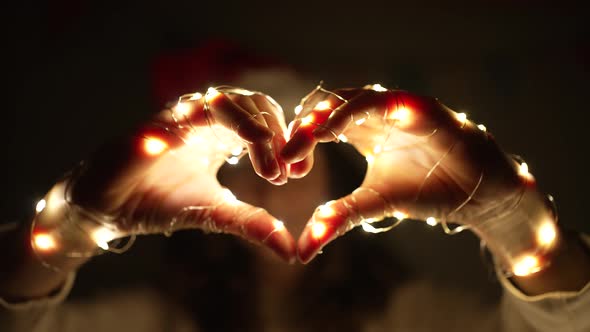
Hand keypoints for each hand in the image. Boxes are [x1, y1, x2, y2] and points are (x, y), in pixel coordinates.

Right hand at [60, 87, 295, 261]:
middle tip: (285, 172)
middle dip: (278, 135)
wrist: (109, 207)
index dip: (287, 141)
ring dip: (255, 130)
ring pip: (229, 100)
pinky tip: (226, 156)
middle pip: (255, 103)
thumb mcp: (215, 214)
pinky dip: (210, 126)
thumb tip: (291, 251)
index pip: (267, 120)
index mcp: (223, 135)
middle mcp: (207, 119)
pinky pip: (188, 113)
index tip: (299, 173)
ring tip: (268, 168)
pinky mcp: (157, 124)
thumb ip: (252, 224)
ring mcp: (182, 118)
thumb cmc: (161, 202)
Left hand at [282, 85, 535, 263]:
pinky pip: (386, 102)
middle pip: (328, 104)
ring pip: (353, 98)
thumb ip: (338, 218)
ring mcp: (397, 108)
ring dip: (327, 114)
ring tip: (306, 135)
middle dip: (305, 124)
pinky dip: (361, 111)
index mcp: (359, 130)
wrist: (475, 194)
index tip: (284, 165)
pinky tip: (341, 128)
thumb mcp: (372, 205)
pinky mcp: (420, 107)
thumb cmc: (424, 192)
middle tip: (287, 151)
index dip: (300, 139)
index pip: (318, 123)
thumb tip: (302, 251)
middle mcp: (374, 114)